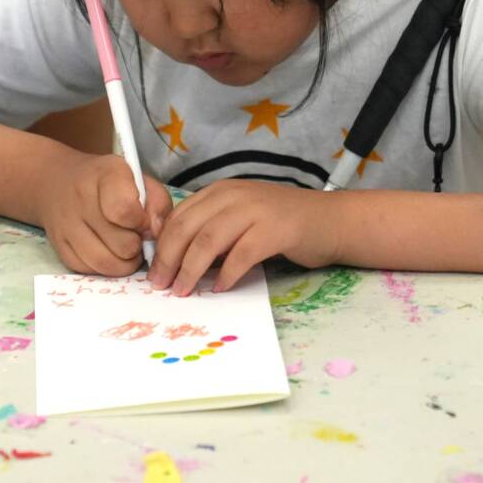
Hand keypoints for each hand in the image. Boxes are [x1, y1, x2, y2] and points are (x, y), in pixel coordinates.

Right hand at [36, 152, 171, 275]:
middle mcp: (81, 199)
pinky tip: (109, 252)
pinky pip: (88, 270)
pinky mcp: (58, 247)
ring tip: (127, 250)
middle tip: (137, 237)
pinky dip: (104, 268)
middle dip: (137, 245)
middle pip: (121, 243)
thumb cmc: (110, 182)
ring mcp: (66, 225)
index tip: (145, 222)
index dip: (142, 223)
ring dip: (124, 262)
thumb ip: (157, 203)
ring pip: (105, 263)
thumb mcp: (140, 179)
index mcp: (106, 175)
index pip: (124, 211)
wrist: (58, 181)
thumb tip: (155, 233)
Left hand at [146, 180, 338, 295]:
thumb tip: (176, 260)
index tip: (153, 271)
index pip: (179, 216)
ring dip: (191, 269)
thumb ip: (213, 231)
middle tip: (160, 285)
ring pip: (209, 239)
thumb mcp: (240, 220)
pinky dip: (227, 274)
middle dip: (169, 258)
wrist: (329, 221)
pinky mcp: (275, 229)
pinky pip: (241, 254)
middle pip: (188, 227)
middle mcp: (235, 195)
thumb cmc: (282, 224)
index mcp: (221, 192)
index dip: (162, 245)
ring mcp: (255, 209)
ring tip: (183, 291)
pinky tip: (220, 288)